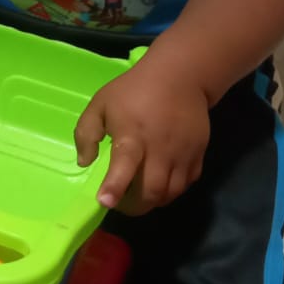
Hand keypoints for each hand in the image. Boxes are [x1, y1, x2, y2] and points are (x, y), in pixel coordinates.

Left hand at [74, 58, 209, 214]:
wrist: (180, 76)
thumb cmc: (134, 91)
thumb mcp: (101, 103)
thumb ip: (86, 133)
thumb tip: (85, 162)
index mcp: (132, 136)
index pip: (125, 165)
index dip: (115, 186)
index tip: (105, 201)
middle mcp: (160, 149)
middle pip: (152, 191)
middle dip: (134, 206)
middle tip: (121, 202)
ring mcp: (182, 154)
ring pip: (171, 193)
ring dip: (153, 201)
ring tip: (140, 194)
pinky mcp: (198, 154)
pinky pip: (186, 184)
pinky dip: (172, 191)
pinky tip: (160, 182)